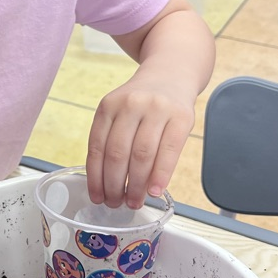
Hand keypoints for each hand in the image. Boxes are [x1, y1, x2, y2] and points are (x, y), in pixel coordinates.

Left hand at [85, 74, 194, 209]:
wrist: (171, 74)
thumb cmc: (142, 103)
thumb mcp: (119, 112)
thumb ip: (111, 140)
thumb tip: (106, 185)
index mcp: (109, 106)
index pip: (97, 147)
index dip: (96, 177)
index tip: (97, 197)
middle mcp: (131, 105)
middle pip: (118, 153)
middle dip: (115, 185)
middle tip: (116, 203)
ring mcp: (157, 109)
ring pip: (142, 156)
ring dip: (137, 185)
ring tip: (134, 201)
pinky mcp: (181, 117)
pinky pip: (168, 152)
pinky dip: (160, 176)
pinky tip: (154, 191)